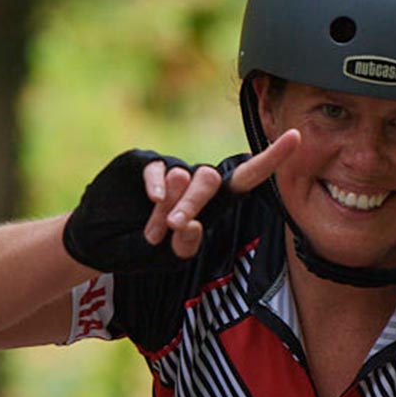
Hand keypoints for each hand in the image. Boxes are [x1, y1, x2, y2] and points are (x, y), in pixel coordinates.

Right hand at [61, 130, 300, 273]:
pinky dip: (156, 185)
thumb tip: (190, 222)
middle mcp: (194, 181)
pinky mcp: (143, 162)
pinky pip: (157, 167)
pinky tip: (151, 198)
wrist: (99, 244)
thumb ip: (184, 245)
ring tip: (152, 232)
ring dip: (168, 207)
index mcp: (211, 205)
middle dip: (194, 204)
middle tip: (174, 227)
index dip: (271, 158)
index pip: (247, 178)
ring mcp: (169, 168)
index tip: (295, 137)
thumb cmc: (142, 251)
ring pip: (184, 175)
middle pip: (211, 180)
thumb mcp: (168, 258)